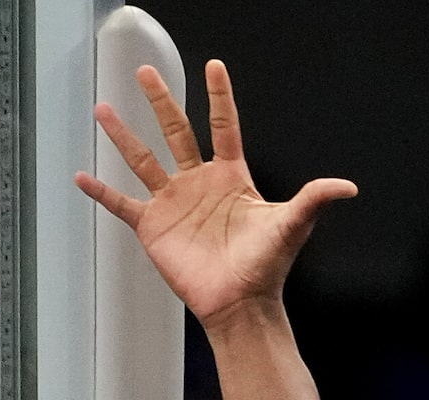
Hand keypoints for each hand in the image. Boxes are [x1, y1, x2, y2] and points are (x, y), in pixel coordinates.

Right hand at [75, 59, 355, 332]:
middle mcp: (198, 183)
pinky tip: (82, 176)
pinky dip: (101, 192)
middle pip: (176, 131)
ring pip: (143, 160)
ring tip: (104, 109)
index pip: (224, 126)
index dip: (220, 97)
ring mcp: (173, 203)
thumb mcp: (291, 226)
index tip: (213, 66)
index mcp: (230, 176)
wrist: (239, 304)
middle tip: (147, 72)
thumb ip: (314, 200)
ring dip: (123, 135)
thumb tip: (347, 187)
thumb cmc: (266, 267)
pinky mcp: (153, 227)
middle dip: (162, 101)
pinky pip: (122, 204)